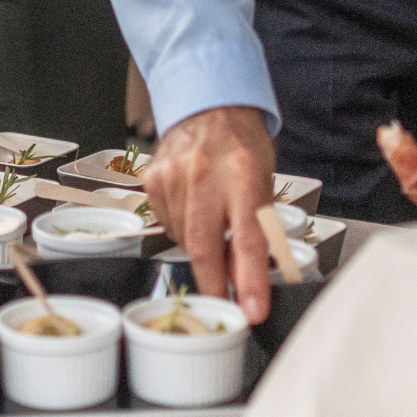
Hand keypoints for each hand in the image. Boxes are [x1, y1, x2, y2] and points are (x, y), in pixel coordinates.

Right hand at [142, 106, 277, 323]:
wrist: (209, 106)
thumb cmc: (242, 147)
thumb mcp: (264, 184)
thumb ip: (256, 231)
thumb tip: (245, 281)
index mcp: (244, 173)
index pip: (248, 238)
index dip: (250, 282)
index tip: (252, 311)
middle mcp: (205, 173)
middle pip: (204, 247)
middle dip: (214, 284)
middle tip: (223, 302)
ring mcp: (173, 176)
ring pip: (183, 240)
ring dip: (199, 250)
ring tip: (213, 226)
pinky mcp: (152, 179)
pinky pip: (165, 224)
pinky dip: (181, 229)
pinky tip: (192, 209)